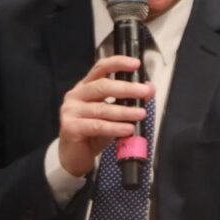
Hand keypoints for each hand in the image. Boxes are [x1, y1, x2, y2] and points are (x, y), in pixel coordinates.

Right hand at [57, 55, 153, 177]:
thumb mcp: (114, 114)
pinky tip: (128, 129)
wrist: (75, 156)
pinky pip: (97, 125)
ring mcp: (71, 110)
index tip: (135, 63)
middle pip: (102, 86)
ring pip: (102, 108)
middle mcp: (75, 95)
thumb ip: (128, 100)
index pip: (100, 68)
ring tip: (141, 114)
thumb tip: (150, 88)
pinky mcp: (70, 127)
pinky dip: (115, 127)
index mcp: (85, 87)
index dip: (118, 63)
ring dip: (125, 111)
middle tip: (144, 92)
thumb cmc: (94, 133)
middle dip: (126, 88)